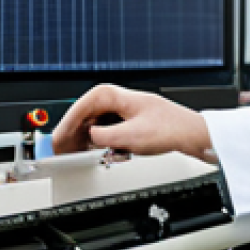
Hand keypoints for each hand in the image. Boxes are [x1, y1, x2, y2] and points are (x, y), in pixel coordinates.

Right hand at [52, 84, 215, 161]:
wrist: (192, 133)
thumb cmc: (169, 129)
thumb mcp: (130, 137)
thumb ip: (104, 137)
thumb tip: (90, 138)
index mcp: (114, 95)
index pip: (81, 108)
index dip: (66, 125)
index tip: (57, 139)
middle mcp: (117, 99)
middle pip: (86, 115)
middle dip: (73, 134)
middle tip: (60, 150)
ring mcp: (124, 110)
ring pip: (95, 123)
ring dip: (85, 139)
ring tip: (73, 154)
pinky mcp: (130, 121)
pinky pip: (107, 130)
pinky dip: (99, 141)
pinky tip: (95, 152)